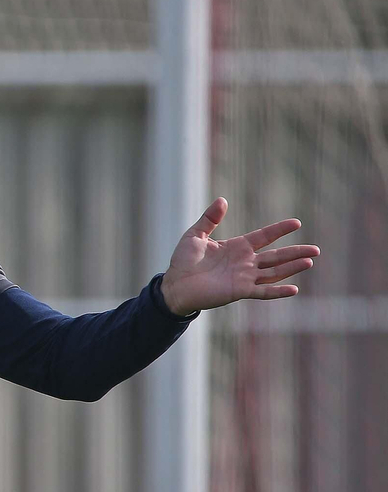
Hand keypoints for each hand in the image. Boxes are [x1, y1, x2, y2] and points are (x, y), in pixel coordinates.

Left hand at [159, 198, 319, 315]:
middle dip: (296, 252)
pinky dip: (278, 291)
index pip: (264, 236)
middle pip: (276, 256)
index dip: (280, 230)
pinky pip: (262, 291)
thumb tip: (222, 200)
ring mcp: (244, 277)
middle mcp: (245, 262)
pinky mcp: (239, 291)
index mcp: (237, 247)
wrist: (174, 285)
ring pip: (274, 272)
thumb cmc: (183, 261)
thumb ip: (209, 219)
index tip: (297, 223)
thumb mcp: (195, 235)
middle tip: (317, 249)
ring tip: (310, 261)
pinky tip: (294, 289)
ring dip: (292, 267)